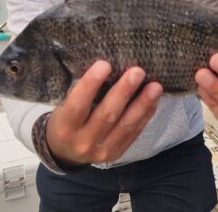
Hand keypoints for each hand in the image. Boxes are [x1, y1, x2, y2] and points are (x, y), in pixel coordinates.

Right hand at [46, 60, 162, 166]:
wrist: (65, 153)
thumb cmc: (65, 120)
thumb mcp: (63, 108)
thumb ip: (79, 94)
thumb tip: (105, 66)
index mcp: (65, 127)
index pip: (78, 105)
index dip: (90, 84)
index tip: (104, 64)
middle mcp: (83, 141)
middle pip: (106, 115)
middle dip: (124, 91)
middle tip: (137, 71)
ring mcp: (102, 151)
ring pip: (125, 125)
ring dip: (142, 104)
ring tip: (155, 87)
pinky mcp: (117, 153)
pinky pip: (134, 133)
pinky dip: (145, 114)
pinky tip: (153, 100)